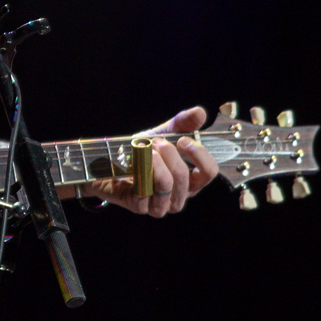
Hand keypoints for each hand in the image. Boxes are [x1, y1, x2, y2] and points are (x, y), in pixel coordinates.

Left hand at [79, 106, 219, 216]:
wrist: (112, 164)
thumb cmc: (143, 152)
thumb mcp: (165, 134)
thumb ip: (183, 123)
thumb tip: (200, 112)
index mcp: (191, 181)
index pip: (209, 172)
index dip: (199, 154)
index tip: (183, 139)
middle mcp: (179, 196)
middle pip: (185, 177)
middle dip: (170, 154)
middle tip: (156, 141)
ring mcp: (160, 205)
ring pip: (166, 184)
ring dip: (155, 162)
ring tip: (146, 150)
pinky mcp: (141, 208)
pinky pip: (145, 191)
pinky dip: (140, 172)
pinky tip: (135, 162)